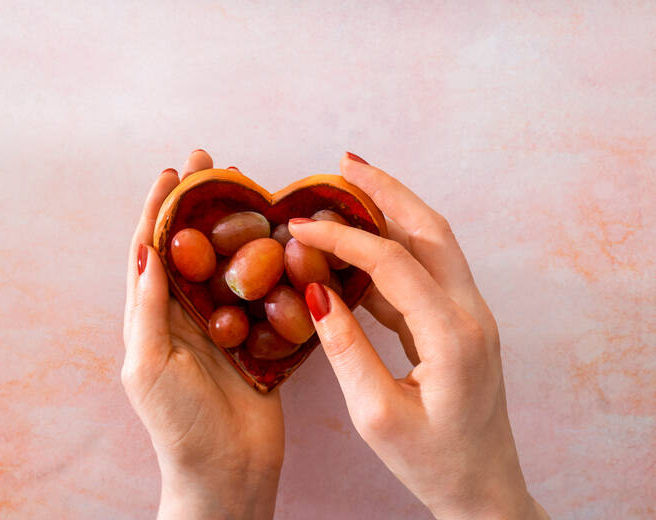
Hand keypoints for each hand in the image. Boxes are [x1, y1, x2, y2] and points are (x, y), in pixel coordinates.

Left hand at [122, 150, 283, 519]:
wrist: (227, 473)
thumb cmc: (178, 425)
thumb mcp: (148, 365)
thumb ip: (149, 309)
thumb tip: (146, 250)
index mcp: (156, 316)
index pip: (153, 250)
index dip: (161, 209)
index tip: (174, 172)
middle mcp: (189, 314)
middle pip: (195, 246)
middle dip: (202, 205)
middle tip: (216, 164)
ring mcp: (226, 325)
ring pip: (231, 264)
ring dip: (239, 227)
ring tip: (252, 190)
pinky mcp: (259, 340)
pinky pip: (267, 295)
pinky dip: (274, 267)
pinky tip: (287, 242)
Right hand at [289, 153, 548, 519]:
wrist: (484, 490)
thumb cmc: (433, 463)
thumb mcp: (376, 415)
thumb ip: (345, 349)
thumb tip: (316, 293)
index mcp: (453, 337)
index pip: (393, 263)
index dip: (342, 238)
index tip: (298, 227)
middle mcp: (471, 315)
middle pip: (430, 230)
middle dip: (386, 192)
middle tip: (345, 164)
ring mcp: (472, 317)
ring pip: (433, 244)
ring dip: (393, 213)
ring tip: (350, 192)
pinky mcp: (461, 325)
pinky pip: (428, 273)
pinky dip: (394, 251)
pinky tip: (360, 250)